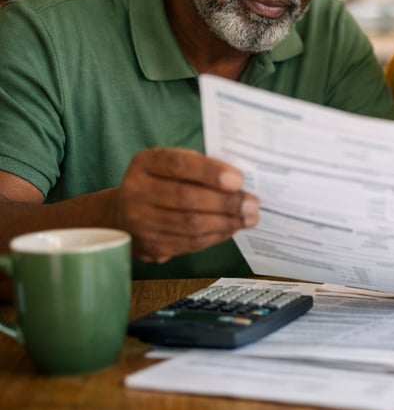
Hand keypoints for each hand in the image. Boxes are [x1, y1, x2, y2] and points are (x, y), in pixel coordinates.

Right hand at [117, 148, 258, 262]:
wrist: (124, 213)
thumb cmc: (161, 182)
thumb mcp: (173, 164)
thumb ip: (201, 167)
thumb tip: (239, 180)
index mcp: (145, 163)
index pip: (178, 165)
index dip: (210, 172)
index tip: (238, 180)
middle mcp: (136, 191)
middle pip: (187, 198)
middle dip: (226, 202)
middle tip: (253, 204)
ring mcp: (140, 222)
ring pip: (190, 225)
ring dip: (226, 222)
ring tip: (249, 218)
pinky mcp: (150, 246)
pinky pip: (189, 243)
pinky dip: (216, 236)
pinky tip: (232, 228)